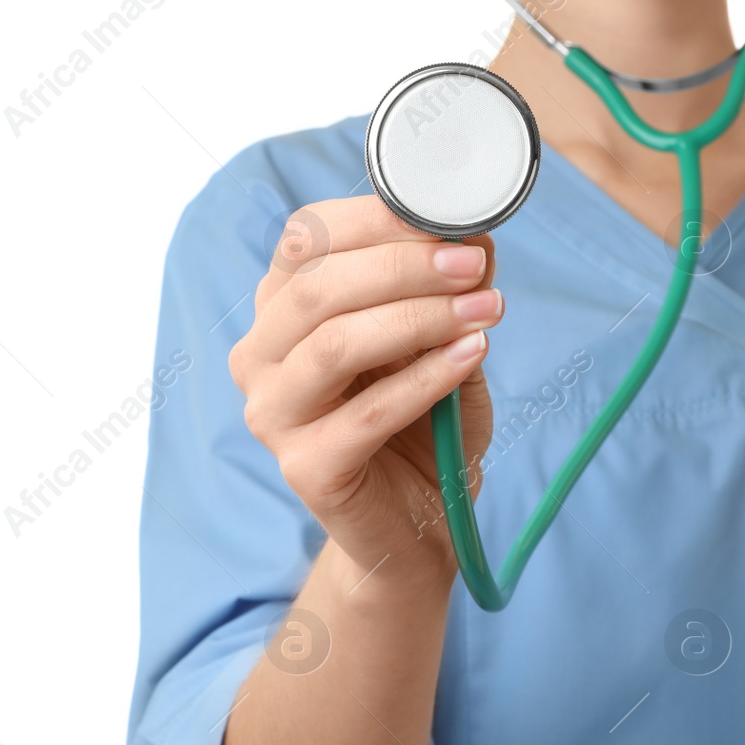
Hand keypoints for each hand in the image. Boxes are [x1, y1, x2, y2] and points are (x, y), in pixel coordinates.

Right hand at [228, 196, 501, 583]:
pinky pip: (367, 413)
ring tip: (484, 311)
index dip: (376, 219)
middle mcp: (261, 357)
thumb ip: (449, 292)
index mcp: (281, 310)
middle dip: (404, 267)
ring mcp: (273, 416)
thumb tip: (475, 239)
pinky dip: (425, 379)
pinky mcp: (304, 469)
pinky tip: (471, 356)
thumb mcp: (443, 341)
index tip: (450, 221)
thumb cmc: (425, 423)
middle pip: (317, 288)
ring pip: (335, 345)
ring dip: (419, 318)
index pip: (307, 239)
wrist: (421, 524)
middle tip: (473, 265)